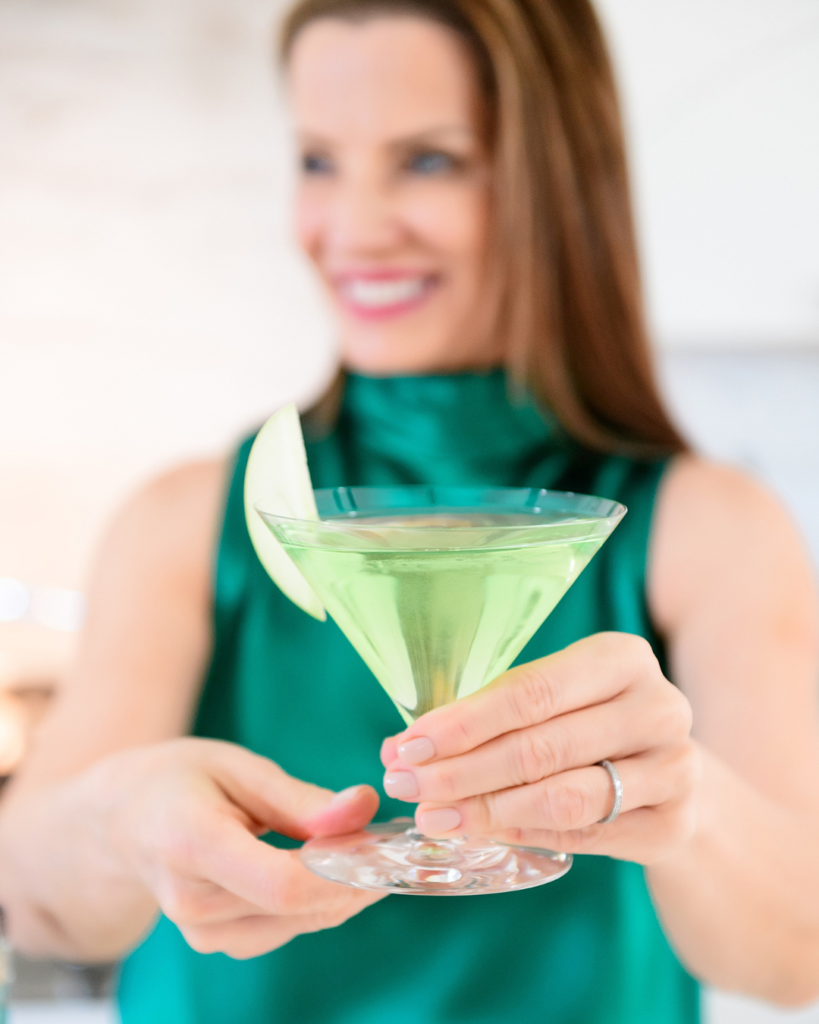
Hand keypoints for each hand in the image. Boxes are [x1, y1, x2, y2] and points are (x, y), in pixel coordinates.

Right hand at [90, 738, 382, 957]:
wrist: (122, 818)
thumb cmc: (179, 780)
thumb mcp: (238, 768)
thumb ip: (300, 798)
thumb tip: (363, 808)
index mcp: (192, 844)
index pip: (284, 884)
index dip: (344, 872)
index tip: (382, 843)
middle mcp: (192, 900)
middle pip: (298, 906)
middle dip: (354, 876)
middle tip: (386, 838)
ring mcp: (199, 930)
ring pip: (299, 922)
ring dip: (342, 890)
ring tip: (360, 846)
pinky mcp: (214, 941)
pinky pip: (286, 927)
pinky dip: (317, 900)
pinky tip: (327, 867)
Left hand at [381, 633, 699, 863]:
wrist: (665, 771)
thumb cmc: (587, 720)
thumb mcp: (549, 698)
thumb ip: (484, 715)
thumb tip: (398, 748)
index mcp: (622, 657)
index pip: (531, 692)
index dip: (464, 723)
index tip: (408, 746)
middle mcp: (659, 707)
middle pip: (541, 747)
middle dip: (461, 771)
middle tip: (407, 785)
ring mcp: (674, 768)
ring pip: (562, 798)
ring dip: (486, 810)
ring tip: (433, 815)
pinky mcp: (674, 824)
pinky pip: (584, 837)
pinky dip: (524, 834)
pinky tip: (481, 831)